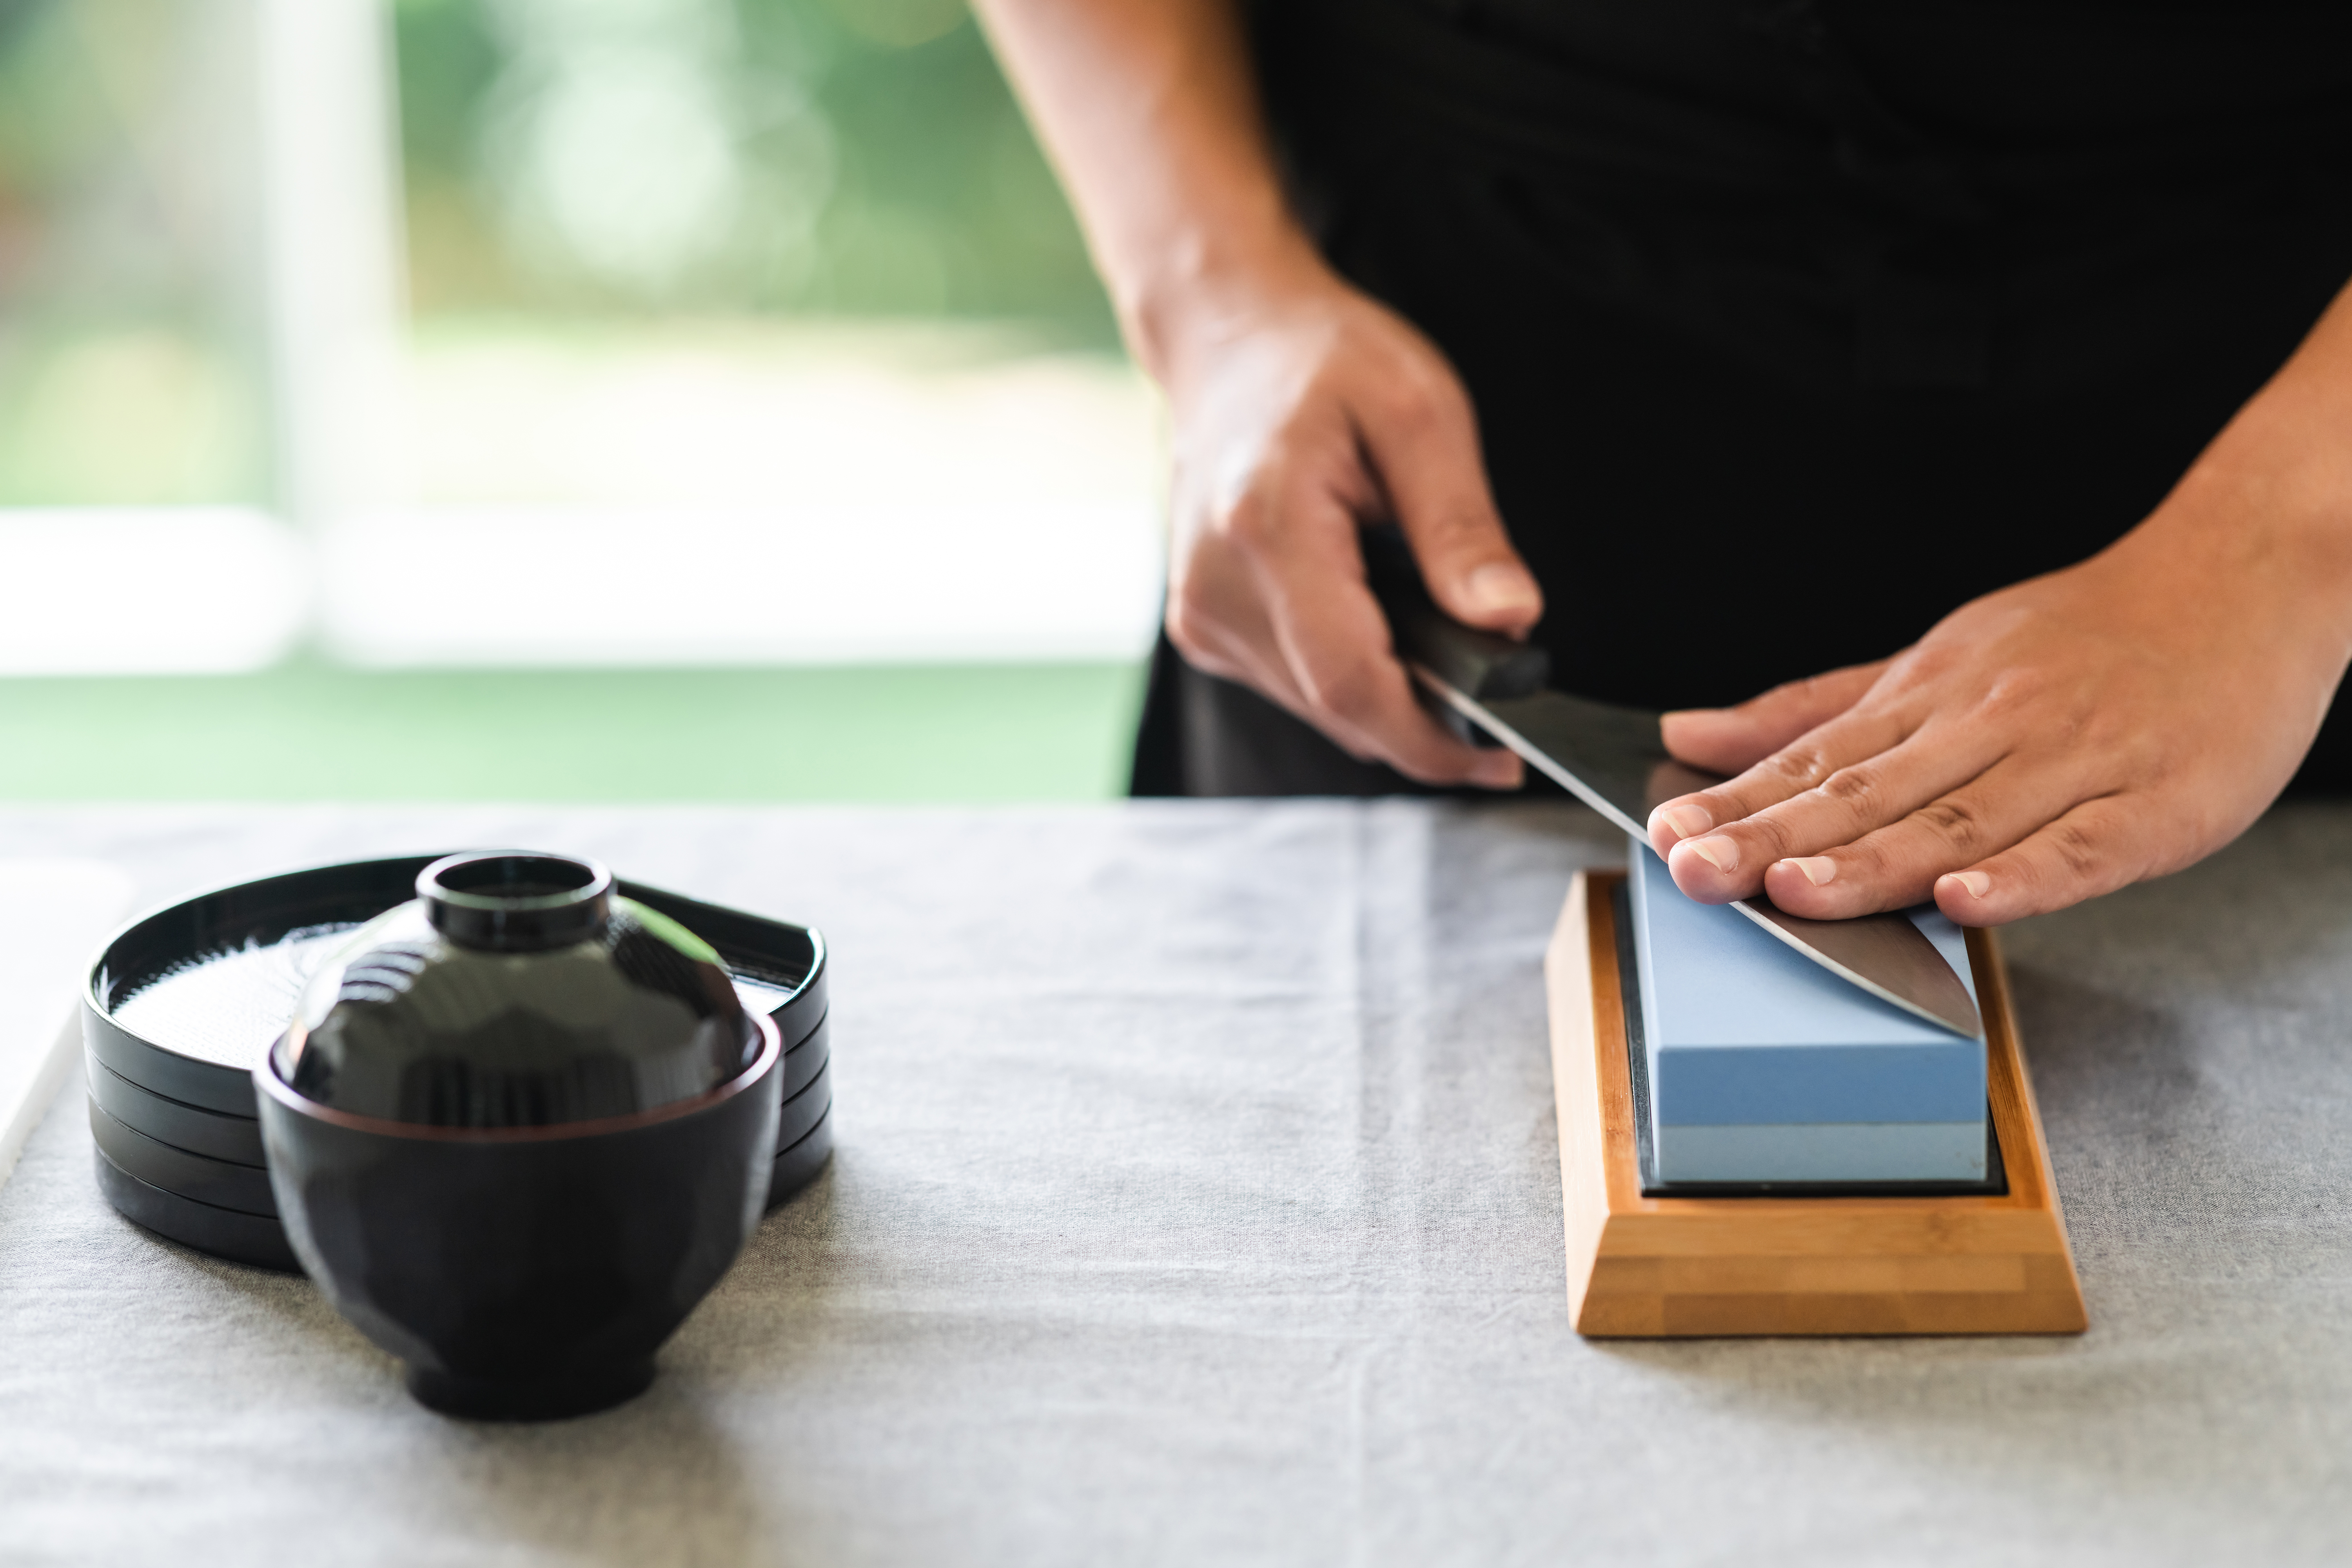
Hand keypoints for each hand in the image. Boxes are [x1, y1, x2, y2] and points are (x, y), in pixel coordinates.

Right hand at [1153, 247, 1542, 785]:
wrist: (1230, 339)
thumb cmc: (1326, 361)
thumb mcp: (1421, 416)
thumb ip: (1462, 528)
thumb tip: (1510, 622)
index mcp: (1267, 530)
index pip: (1352, 682)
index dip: (1430, 739)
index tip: (1498, 759)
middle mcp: (1216, 585)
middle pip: (1336, 707)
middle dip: (1423, 722)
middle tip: (1493, 700)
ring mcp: (1200, 611)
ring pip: (1315, 706)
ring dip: (1387, 696)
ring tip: (1433, 636)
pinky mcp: (1201, 623)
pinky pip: (1292, 684)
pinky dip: (1346, 672)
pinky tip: (1372, 617)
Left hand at [1641, 461, 2351, 924]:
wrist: (2246, 579)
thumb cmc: (2084, 637)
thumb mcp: (1938, 657)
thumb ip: (1814, 708)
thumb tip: (1689, 731)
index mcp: (1934, 694)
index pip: (1816, 758)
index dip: (1738, 801)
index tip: (1665, 833)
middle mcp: (1992, 723)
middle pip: (1868, 792)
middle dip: (1773, 837)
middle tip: (1695, 869)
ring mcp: (2076, 763)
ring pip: (1959, 821)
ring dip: (1871, 861)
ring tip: (1792, 892)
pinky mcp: (2157, 806)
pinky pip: (2081, 849)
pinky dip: (2023, 877)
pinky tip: (1966, 904)